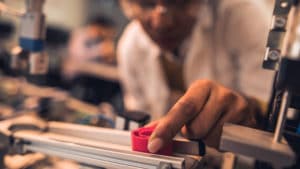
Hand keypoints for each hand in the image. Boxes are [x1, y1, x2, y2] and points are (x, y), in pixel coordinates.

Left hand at [147, 80, 261, 152]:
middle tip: (196, 127)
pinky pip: (225, 143)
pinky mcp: (249, 122)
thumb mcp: (192, 104)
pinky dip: (219, 142)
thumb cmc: (210, 105)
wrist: (240, 103)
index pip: (182, 108)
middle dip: (191, 133)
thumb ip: (169, 118)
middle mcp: (221, 93)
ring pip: (210, 137)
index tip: (154, 143)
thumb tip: (147, 132)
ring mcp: (237, 107)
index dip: (167, 128)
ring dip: (206, 139)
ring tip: (212, 127)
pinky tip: (222, 131)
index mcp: (202, 87)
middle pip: (195, 128)